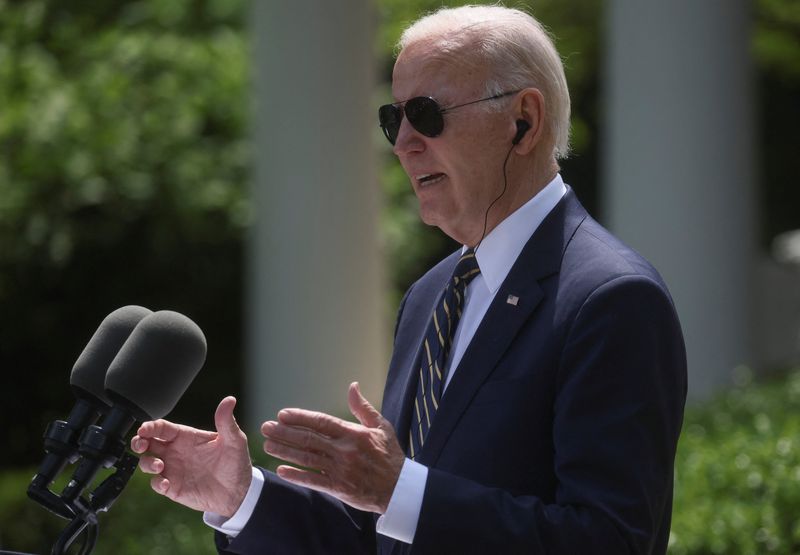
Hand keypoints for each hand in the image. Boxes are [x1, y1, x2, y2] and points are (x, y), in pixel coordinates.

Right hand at [131, 396, 252, 517]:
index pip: (163, 427)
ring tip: (159, 466)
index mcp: (186, 436)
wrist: (238, 492)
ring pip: (147, 462)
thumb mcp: (234, 441)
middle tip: (141, 444)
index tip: (144, 429)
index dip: (150, 427)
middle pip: (148, 442)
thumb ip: (227, 422)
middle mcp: (175, 451)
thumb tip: (230, 400)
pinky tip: (166, 484)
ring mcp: (173, 469)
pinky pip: (156, 484)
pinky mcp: (173, 487)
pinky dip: (156, 483)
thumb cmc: (236, 463)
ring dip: (147, 463)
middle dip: (139, 441)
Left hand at [261, 382, 404, 513]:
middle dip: (285, 432)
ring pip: (307, 458)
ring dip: (285, 451)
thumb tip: (353, 385)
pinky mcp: (339, 488)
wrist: (400, 488)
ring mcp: (341, 470)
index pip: (321, 422)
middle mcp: (344, 450)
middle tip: (266, 427)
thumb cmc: (390, 455)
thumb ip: (362, 407)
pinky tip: (281, 470)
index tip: (282, 414)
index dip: (300, 417)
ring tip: (267, 445)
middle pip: (309, 439)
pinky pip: (314, 480)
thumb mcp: (381, 426)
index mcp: (353, 433)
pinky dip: (296, 476)